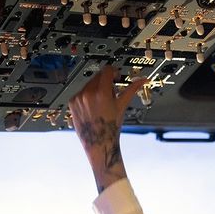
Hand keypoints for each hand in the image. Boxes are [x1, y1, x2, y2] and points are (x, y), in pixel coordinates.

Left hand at [68, 66, 147, 192]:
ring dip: (97, 88)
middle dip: (106, 81)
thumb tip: (143, 80)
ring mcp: (78, 98)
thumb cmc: (111, 127)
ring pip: (89, 83)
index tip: (116, 77)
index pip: (107, 70)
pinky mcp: (72, 102)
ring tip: (102, 103)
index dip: (114, 72)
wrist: (98, 142)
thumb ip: (132, 89)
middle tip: (111, 94)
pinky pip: (81, 92)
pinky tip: (93, 107)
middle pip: (98, 76)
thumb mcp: (122, 106)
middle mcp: (88, 93)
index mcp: (101, 93)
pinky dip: (87, 95)